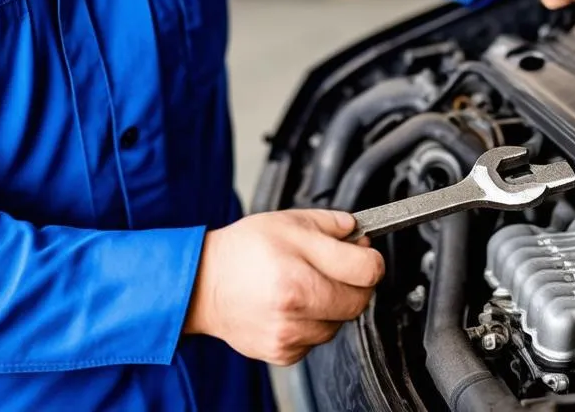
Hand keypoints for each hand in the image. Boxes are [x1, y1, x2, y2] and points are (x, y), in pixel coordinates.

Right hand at [183, 209, 384, 366]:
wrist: (204, 285)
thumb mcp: (286, 220)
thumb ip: (330, 223)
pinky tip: (292, 304)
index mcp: (298, 269)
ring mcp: (290, 334)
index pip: (366, 270)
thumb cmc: (242, 251)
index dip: (370, 258)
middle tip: (338, 267)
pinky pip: (318, 338)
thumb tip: (358, 234)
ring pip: (340, 322)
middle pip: (359, 301)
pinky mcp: (284, 353)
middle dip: (355, 282)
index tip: (364, 254)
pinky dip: (313, 322)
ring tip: (305, 284)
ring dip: (333, 304)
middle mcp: (295, 306)